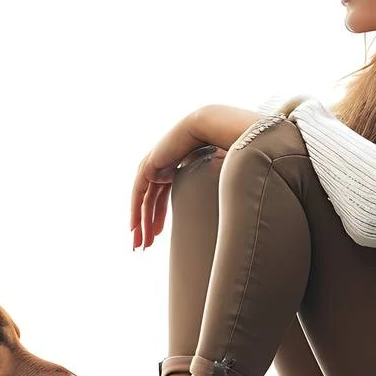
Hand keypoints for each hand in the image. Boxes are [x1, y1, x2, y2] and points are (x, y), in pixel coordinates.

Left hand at [130, 117, 213, 249]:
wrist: (209, 128)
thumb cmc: (220, 147)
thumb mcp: (219, 173)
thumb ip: (222, 187)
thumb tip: (240, 202)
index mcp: (174, 170)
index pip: (161, 199)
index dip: (158, 218)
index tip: (157, 236)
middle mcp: (161, 169)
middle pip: (149, 203)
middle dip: (146, 226)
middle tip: (143, 247)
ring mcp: (153, 167)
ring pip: (143, 202)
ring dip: (141, 224)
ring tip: (142, 245)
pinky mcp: (149, 167)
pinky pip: (139, 194)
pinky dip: (136, 211)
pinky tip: (135, 227)